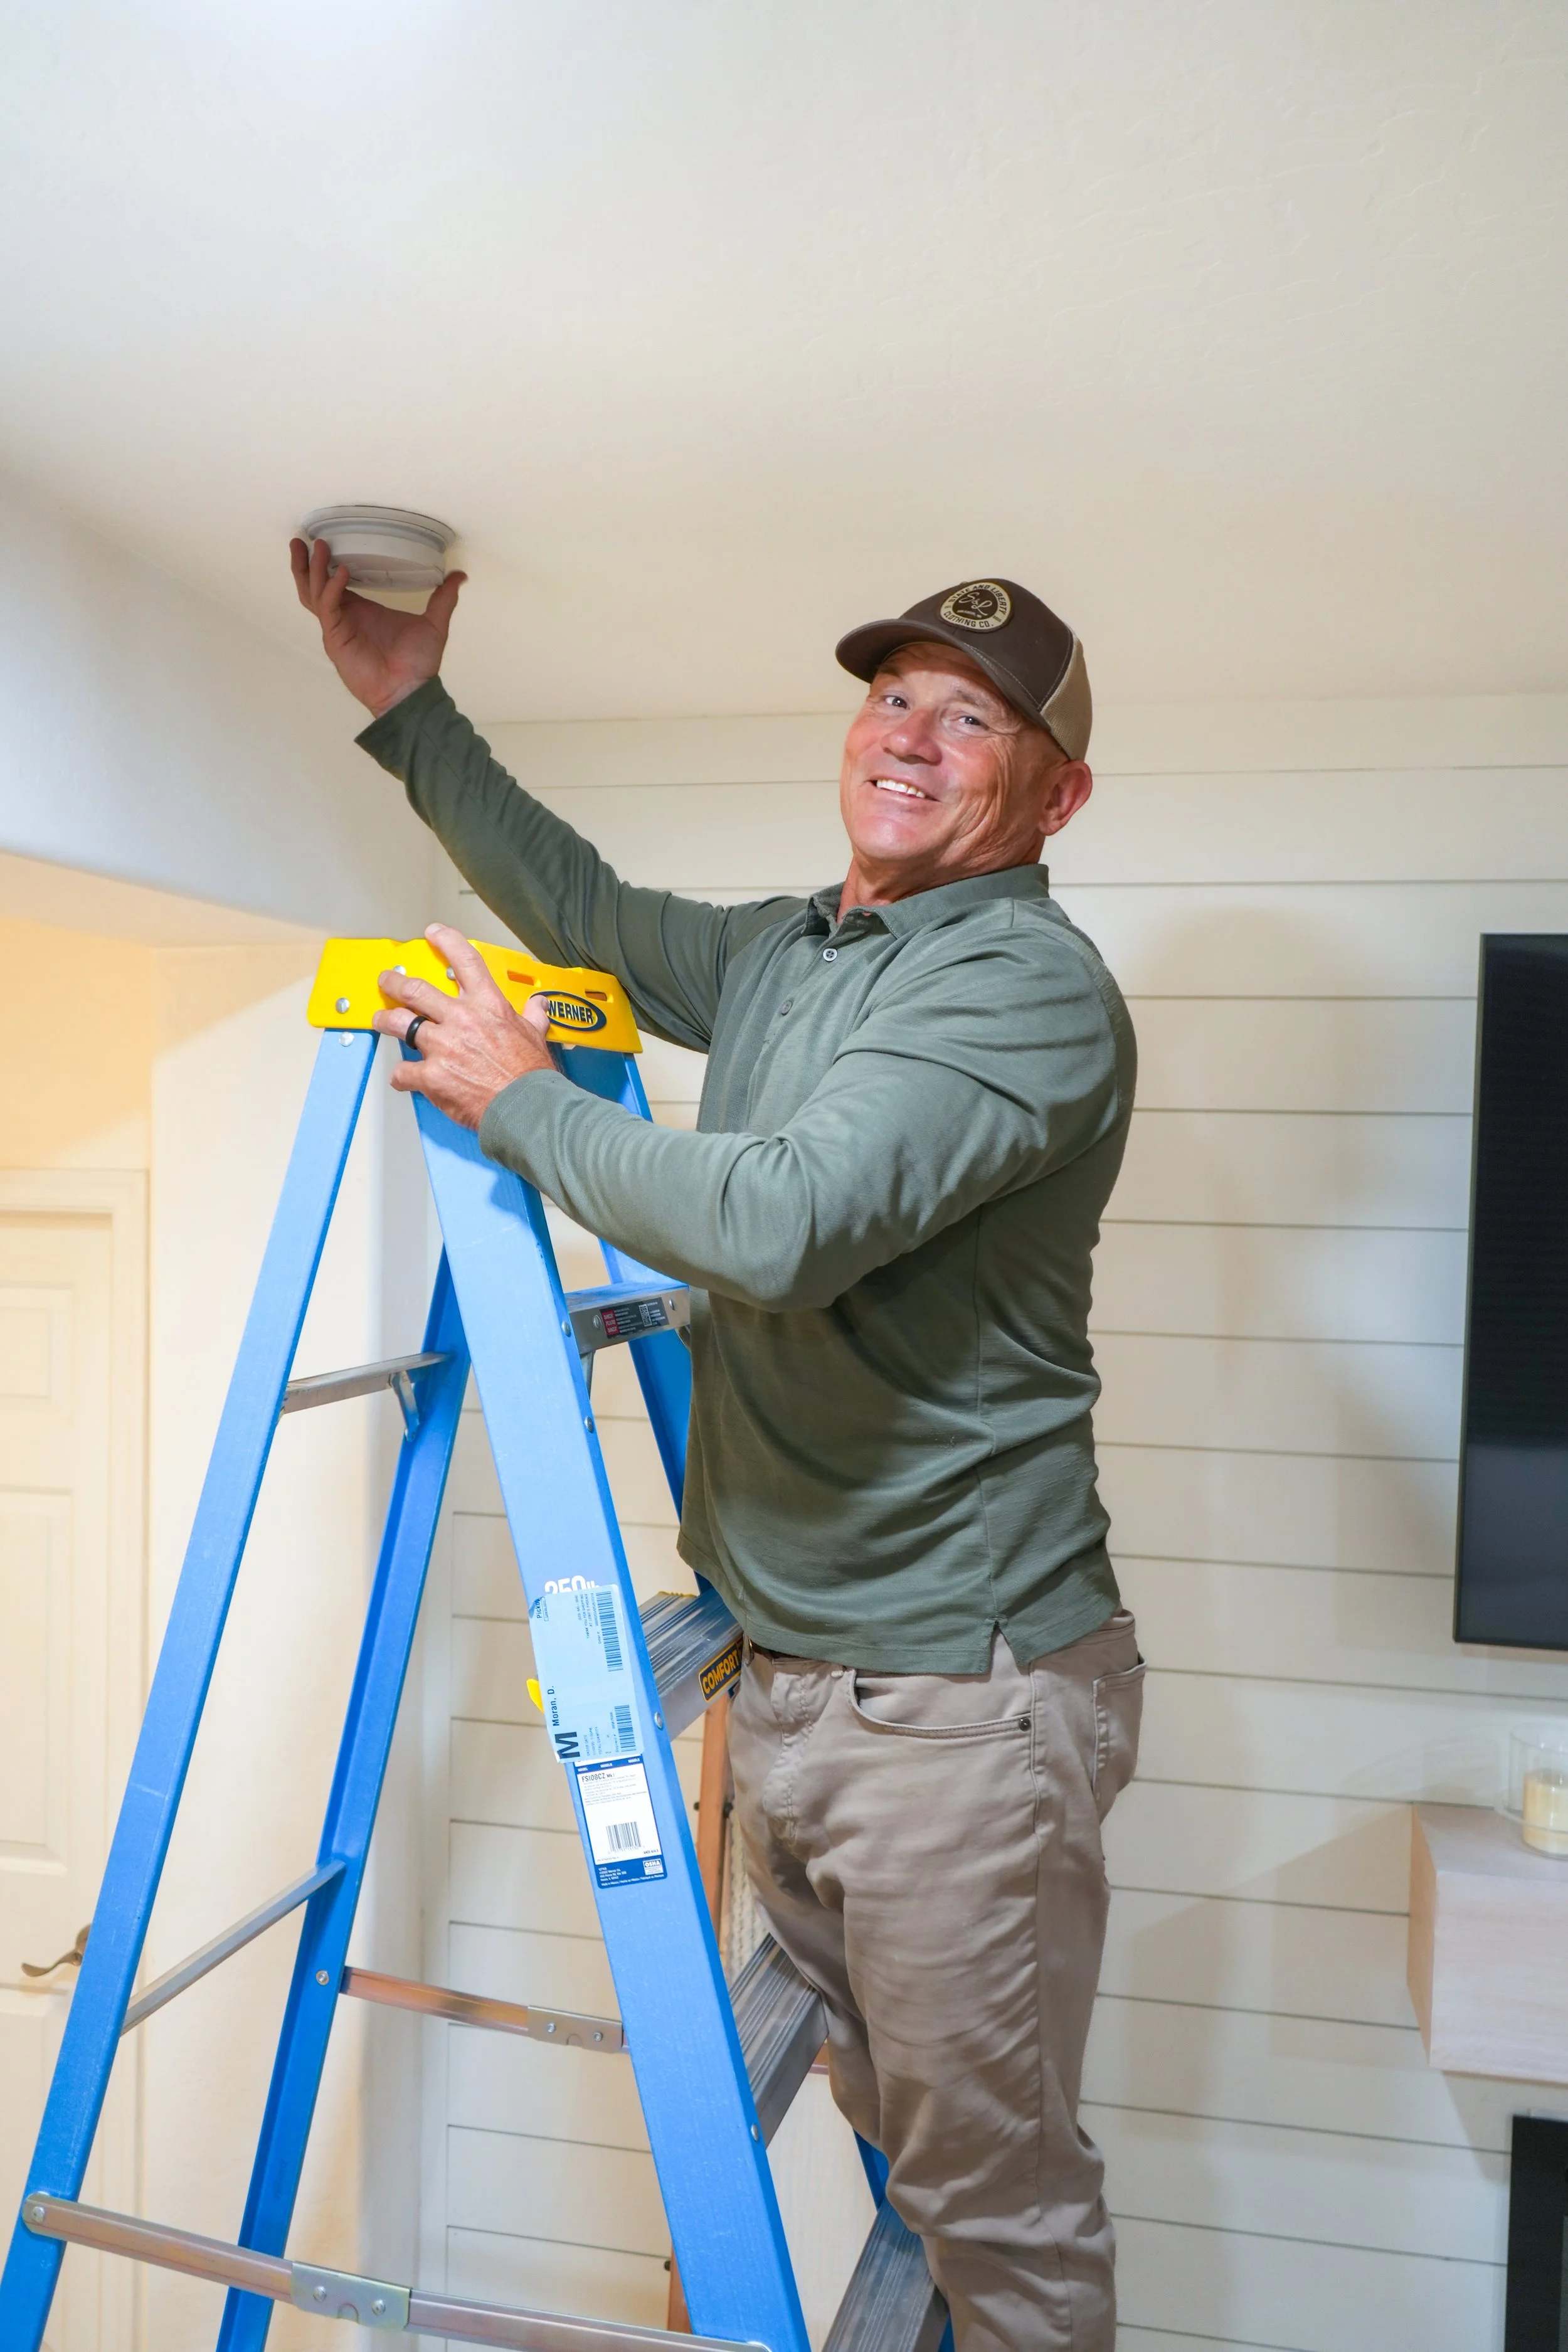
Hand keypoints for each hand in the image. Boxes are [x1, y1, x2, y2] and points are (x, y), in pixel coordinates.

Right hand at [290, 536, 467, 716]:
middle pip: (315, 586)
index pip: (335, 582)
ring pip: (315, 594)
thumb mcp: (434, 623)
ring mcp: (337, 628)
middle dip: (306, 563)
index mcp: (361, 610)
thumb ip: (443, 599)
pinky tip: (341, 573)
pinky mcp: (336, 639)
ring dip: (313, 570)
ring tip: (316, 548)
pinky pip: (328, 609)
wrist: (410, 691)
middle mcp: (345, 616)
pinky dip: (333, 590)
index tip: (324, 541)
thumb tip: (458, 576)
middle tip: (303, 540)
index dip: (326, 563)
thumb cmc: (418, 664)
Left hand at [373, 925, 556, 1127]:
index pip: (464, 960)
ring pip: (399, 1023)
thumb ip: (532, 1017)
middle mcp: (460, 1019)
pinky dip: (401, 1075)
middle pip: (415, 989)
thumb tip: (538, 1005)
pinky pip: (403, 1071)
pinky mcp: (431, 1075)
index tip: (433, 933)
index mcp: (487, 1005)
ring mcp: (442, 1046)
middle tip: (387, 981)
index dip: (445, 941)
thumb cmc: (531, 1075)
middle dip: (394, 983)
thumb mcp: (537, 1036)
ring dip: (385, 1020)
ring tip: (379, 1020)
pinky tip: (402, 1078)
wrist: (525, 1107)